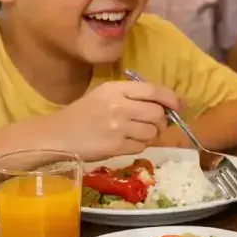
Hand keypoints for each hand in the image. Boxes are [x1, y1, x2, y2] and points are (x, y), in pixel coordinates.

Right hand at [56, 81, 182, 160]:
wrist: (56, 135)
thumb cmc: (83, 114)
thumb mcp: (105, 95)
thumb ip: (133, 96)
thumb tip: (168, 104)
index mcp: (116, 89)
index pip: (153, 90)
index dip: (171, 98)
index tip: (180, 105)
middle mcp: (118, 106)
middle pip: (157, 113)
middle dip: (161, 121)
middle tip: (154, 124)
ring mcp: (117, 127)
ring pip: (152, 132)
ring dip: (150, 135)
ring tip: (136, 134)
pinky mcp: (115, 146)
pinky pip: (141, 147)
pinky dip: (140, 146)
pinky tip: (127, 143)